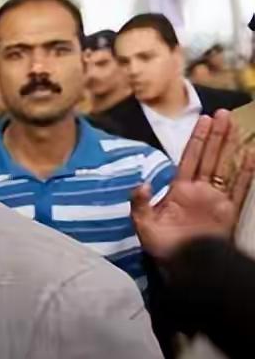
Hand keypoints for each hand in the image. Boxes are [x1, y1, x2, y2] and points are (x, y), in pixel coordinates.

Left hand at [131, 110, 254, 259]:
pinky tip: (252, 154)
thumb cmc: (162, 247)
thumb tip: (142, 183)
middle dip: (216, 135)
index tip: (203, 120)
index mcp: (179, 189)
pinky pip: (240, 187)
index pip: (188, 158)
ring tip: (236, 124)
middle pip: (209, 156)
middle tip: (223, 113)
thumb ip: (140, 203)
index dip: (196, 139)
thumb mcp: (143, 224)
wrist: (184, 268)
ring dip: (230, 146)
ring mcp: (216, 199)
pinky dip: (247, 171)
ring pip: (224, 165)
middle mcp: (199, 190)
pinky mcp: (229, 211)